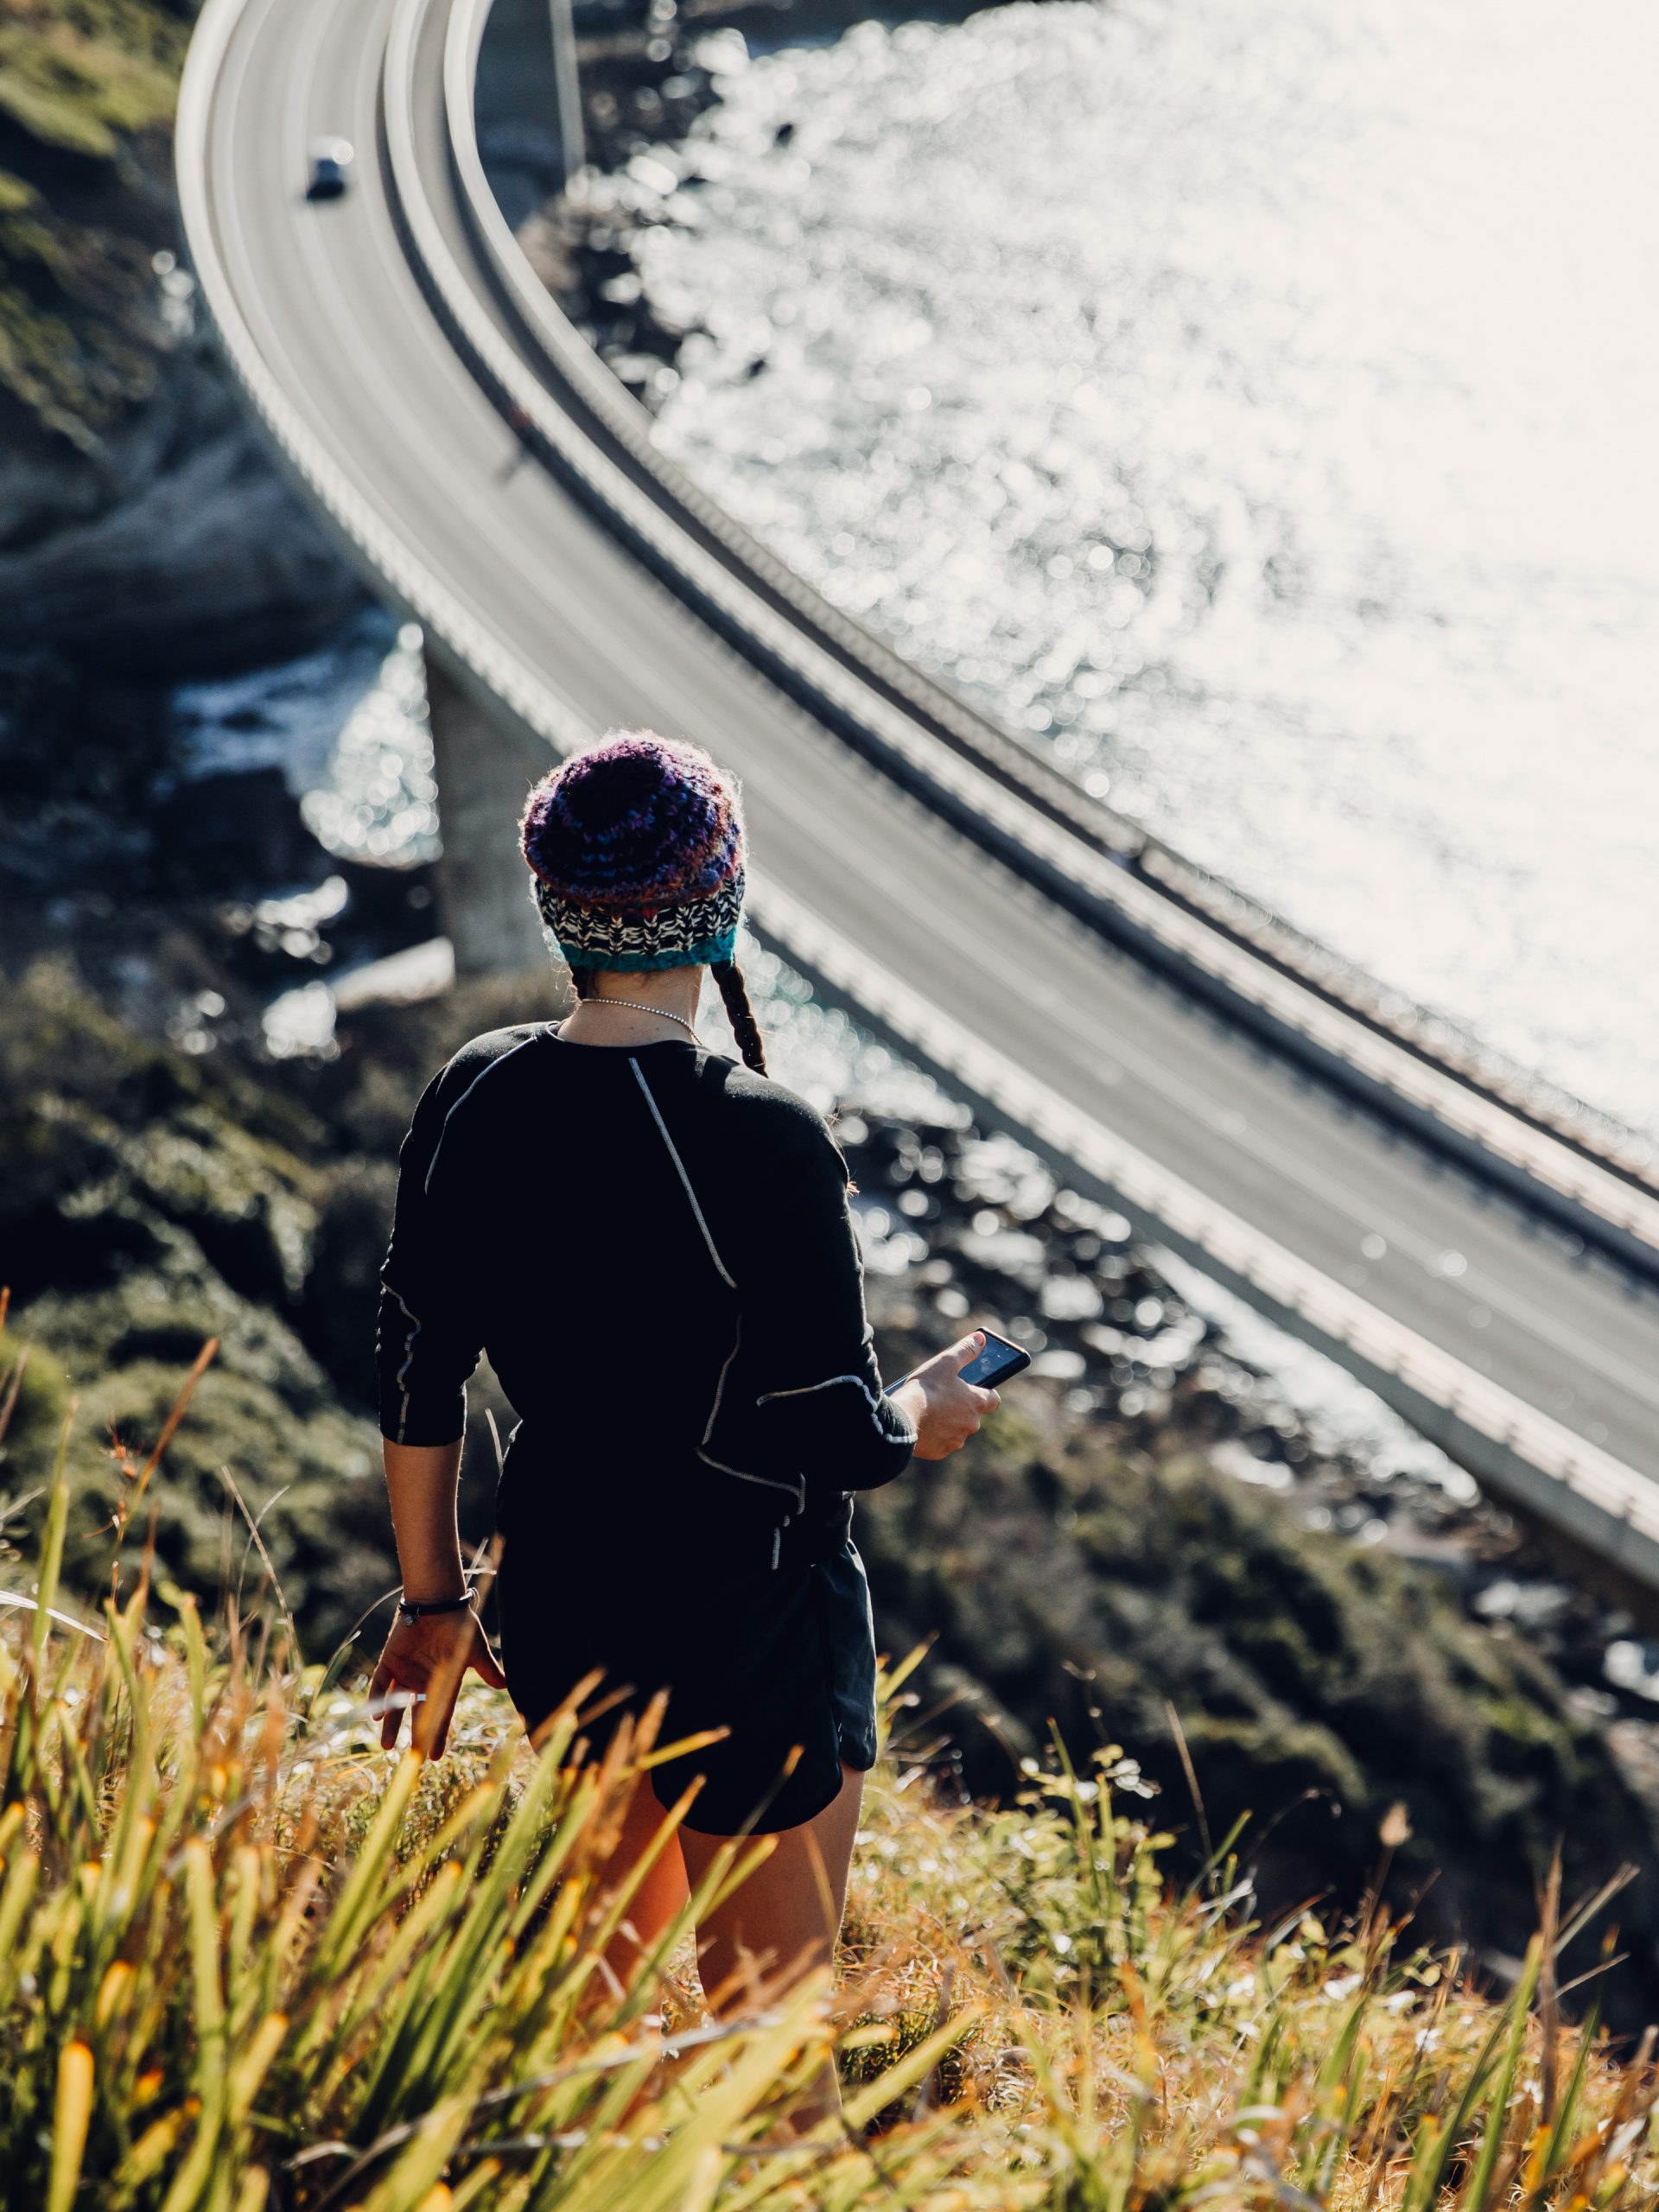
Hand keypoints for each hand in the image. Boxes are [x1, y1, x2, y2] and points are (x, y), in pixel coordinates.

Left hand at [368, 1605, 506, 1756]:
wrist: (437, 1602)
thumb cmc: (458, 1624)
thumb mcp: (475, 1649)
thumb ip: (487, 1668)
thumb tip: (505, 1685)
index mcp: (443, 1682)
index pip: (441, 1713)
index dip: (438, 1734)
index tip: (435, 1756)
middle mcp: (422, 1682)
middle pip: (417, 1714)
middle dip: (415, 1736)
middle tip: (411, 1760)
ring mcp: (404, 1672)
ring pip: (395, 1704)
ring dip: (391, 1724)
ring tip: (386, 1745)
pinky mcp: (389, 1661)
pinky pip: (381, 1683)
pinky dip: (377, 1698)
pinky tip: (377, 1714)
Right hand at [892, 1332, 999, 1460]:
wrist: (902, 1419)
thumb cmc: (926, 1388)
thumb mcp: (946, 1362)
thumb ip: (965, 1351)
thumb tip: (981, 1339)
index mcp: (976, 1402)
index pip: (993, 1399)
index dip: (986, 1393)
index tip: (977, 1388)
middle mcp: (972, 1424)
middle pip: (971, 1415)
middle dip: (959, 1408)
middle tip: (941, 1397)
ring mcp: (957, 1440)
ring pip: (956, 1430)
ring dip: (947, 1422)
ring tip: (928, 1411)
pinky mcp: (941, 1452)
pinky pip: (941, 1443)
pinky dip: (935, 1436)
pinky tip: (922, 1426)